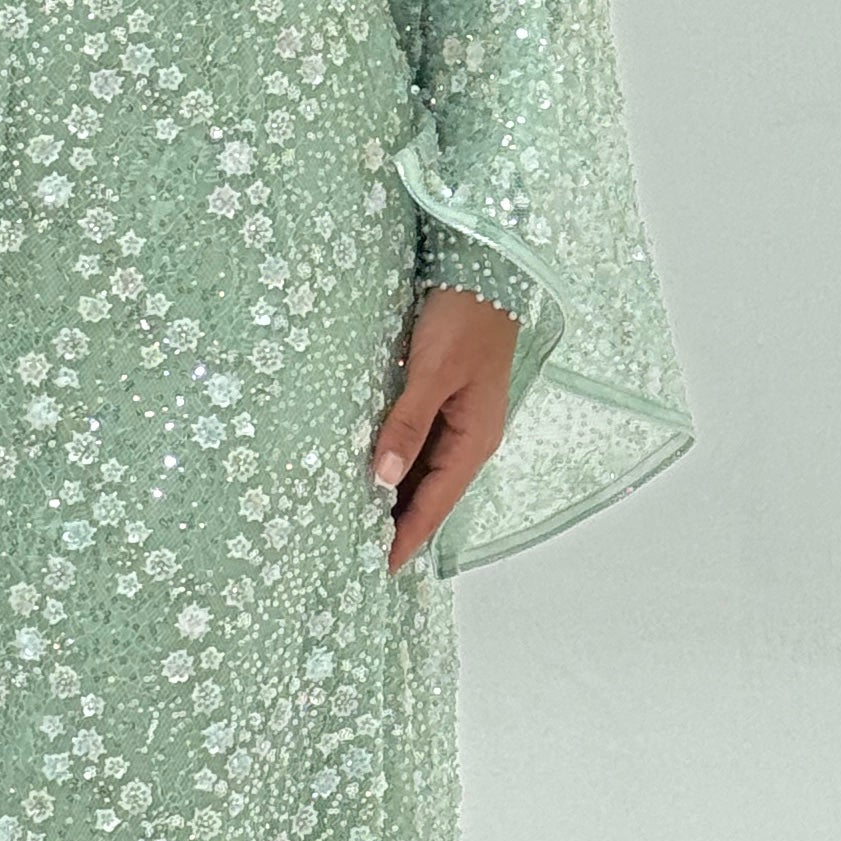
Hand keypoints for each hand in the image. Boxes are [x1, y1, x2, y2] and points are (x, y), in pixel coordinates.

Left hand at [369, 286, 517, 574]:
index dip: (406, 537)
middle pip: (429, 495)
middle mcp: (469, 440)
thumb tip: (382, 478)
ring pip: (423, 474)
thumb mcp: (431, 372)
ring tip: (356, 524)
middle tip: (356, 554)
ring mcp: (459, 423)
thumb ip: (406, 425)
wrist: (484, 272)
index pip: (434, 504)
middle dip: (397, 525)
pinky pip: (419, 448)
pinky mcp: (446, 405)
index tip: (377, 568)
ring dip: (394, 498)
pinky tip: (369, 474)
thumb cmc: (462, 320)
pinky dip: (396, 466)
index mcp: (473, 441)